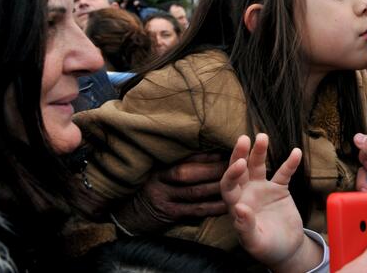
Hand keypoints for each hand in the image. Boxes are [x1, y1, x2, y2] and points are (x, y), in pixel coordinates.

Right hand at [112, 153, 227, 234]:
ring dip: (216, 186)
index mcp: (158, 168)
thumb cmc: (149, 189)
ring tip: (237, 181)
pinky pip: (195, 211)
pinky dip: (213, 207)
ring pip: (194, 192)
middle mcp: (160, 182)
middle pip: (189, 173)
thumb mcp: (156, 172)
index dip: (203, 155)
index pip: (183, 158)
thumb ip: (175, 163)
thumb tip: (206, 152)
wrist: (129, 216)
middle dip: (213, 168)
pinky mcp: (171, 215)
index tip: (223, 149)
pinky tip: (227, 204)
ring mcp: (165, 200)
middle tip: (235, 163)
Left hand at [221, 134, 319, 272]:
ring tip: (263, 136)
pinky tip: (296, 152)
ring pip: (258, 166)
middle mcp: (247, 193)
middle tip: (243, 139)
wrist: (287, 249)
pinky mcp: (279, 189)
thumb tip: (239, 208)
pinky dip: (290, 163)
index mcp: (236, 205)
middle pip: (240, 170)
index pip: (228, 185)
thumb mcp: (255, 242)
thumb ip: (246, 226)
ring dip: (260, 151)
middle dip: (240, 154)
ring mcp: (262, 189)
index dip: (231, 174)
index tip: (240, 164)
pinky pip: (283, 173)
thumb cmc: (267, 248)